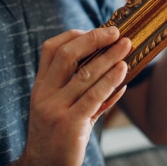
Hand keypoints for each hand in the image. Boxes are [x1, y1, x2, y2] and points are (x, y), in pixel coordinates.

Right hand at [17, 27, 130, 165]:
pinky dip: (111, 81)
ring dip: (109, 57)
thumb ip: (77, 84)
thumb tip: (108, 60)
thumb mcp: (59, 105)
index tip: (96, 31)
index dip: (74, 35)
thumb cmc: (58, 134)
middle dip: (94, 39)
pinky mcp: (70, 124)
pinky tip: (123, 71)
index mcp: (40, 86)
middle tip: (116, 32)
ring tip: (126, 46)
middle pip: (67, 55)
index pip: (51, 49)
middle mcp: (44, 94)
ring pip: (85, 74)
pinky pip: (94, 96)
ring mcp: (55, 109)